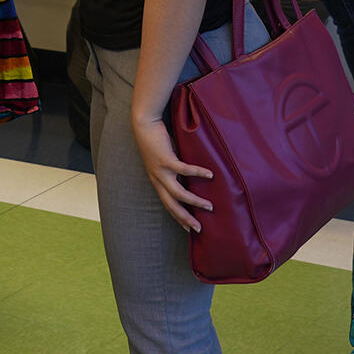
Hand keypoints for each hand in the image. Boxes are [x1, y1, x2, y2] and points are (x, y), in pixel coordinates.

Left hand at [132, 114, 213, 231]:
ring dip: (194, 201)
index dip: (177, 217)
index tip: (188, 228)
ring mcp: (160, 171)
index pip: (167, 204)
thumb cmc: (155, 140)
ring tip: (209, 207)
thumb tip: (190, 175)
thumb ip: (174, 169)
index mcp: (156, 180)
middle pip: (171, 205)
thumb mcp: (163, 159)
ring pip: (178, 193)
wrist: (143, 124)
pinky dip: (197, 173)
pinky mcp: (165, 159)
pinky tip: (210, 175)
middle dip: (185, 218)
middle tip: (198, 228)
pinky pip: (184, 170)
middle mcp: (157, 179)